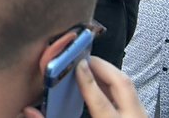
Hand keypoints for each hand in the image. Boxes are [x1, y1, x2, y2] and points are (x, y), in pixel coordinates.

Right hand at [20, 57, 144, 117]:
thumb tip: (28, 110)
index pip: (101, 100)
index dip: (87, 79)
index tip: (76, 63)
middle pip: (123, 85)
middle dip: (103, 67)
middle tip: (82, 57)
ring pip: (129, 88)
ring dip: (109, 74)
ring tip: (88, 67)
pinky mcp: (140, 117)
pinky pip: (130, 96)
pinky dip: (114, 86)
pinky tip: (101, 85)